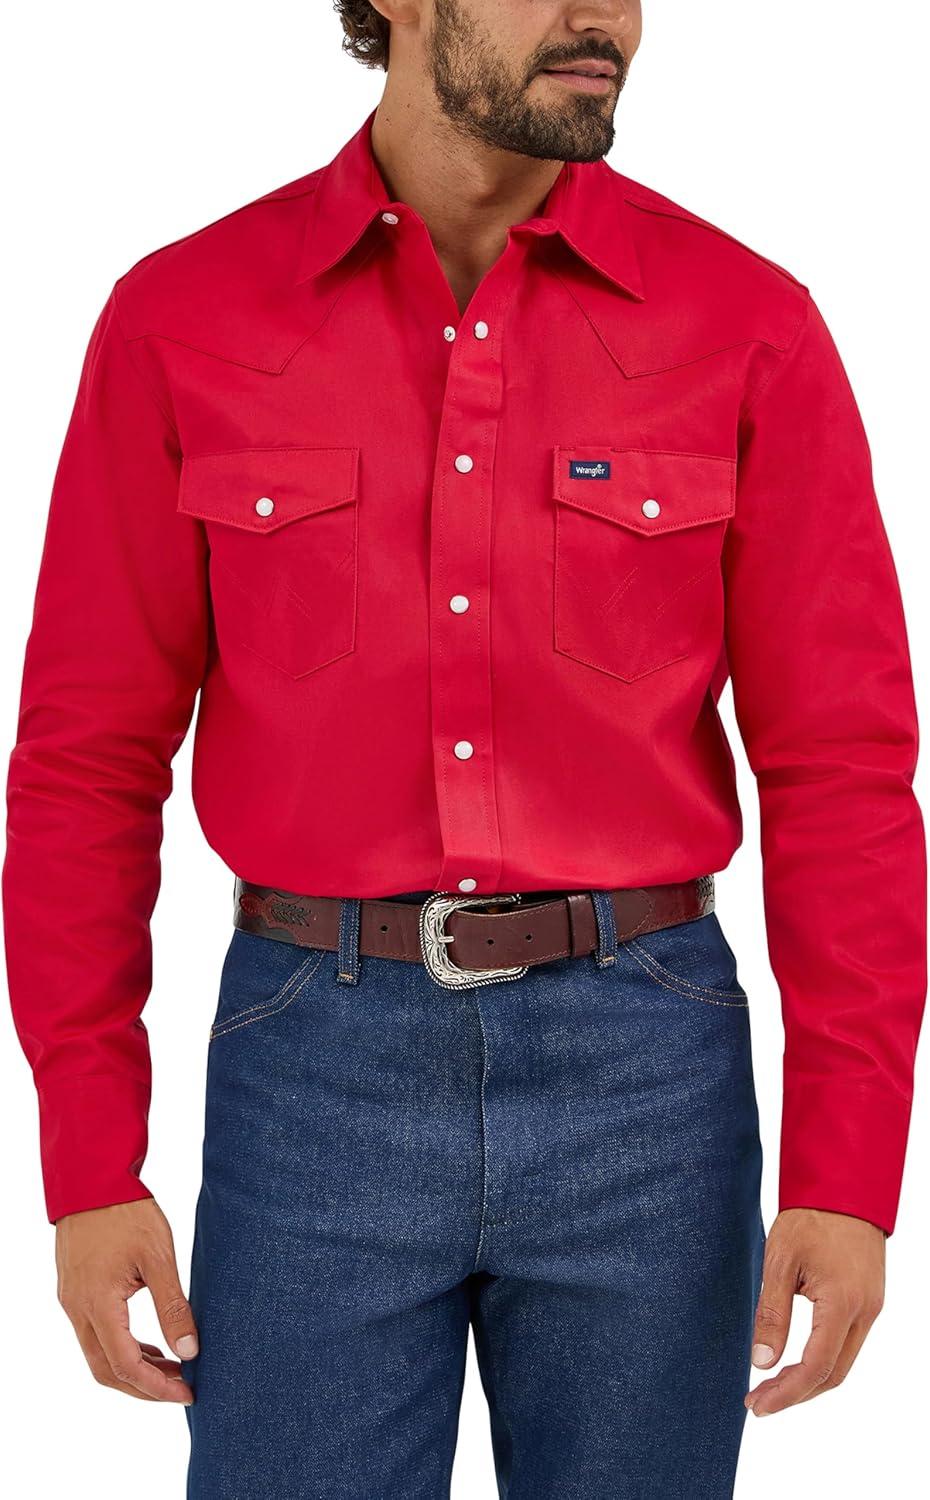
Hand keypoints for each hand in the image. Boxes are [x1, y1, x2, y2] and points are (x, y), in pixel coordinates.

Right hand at [55, 1197, 196, 1403]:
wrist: (92, 1179)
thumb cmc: (126, 1213)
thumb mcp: (159, 1258)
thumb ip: (173, 1307)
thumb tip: (189, 1351)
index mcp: (98, 1304)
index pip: (125, 1366)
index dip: (156, 1387)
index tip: (187, 1392)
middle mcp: (78, 1310)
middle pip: (106, 1371)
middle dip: (144, 1387)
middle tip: (181, 1388)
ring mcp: (72, 1301)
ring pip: (98, 1355)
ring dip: (133, 1368)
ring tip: (172, 1368)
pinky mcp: (74, 1291)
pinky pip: (94, 1334)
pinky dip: (121, 1347)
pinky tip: (148, 1345)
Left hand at [746, 1207, 885, 1416]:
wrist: (845, 1187)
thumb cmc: (810, 1217)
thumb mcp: (779, 1261)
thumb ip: (771, 1313)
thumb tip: (762, 1362)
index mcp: (842, 1303)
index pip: (816, 1367)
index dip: (786, 1393)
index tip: (756, 1404)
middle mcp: (864, 1311)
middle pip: (833, 1374)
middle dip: (796, 1394)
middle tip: (759, 1401)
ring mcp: (871, 1307)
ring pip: (842, 1361)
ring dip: (809, 1379)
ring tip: (771, 1385)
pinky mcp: (869, 1300)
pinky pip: (847, 1342)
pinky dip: (822, 1359)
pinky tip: (796, 1359)